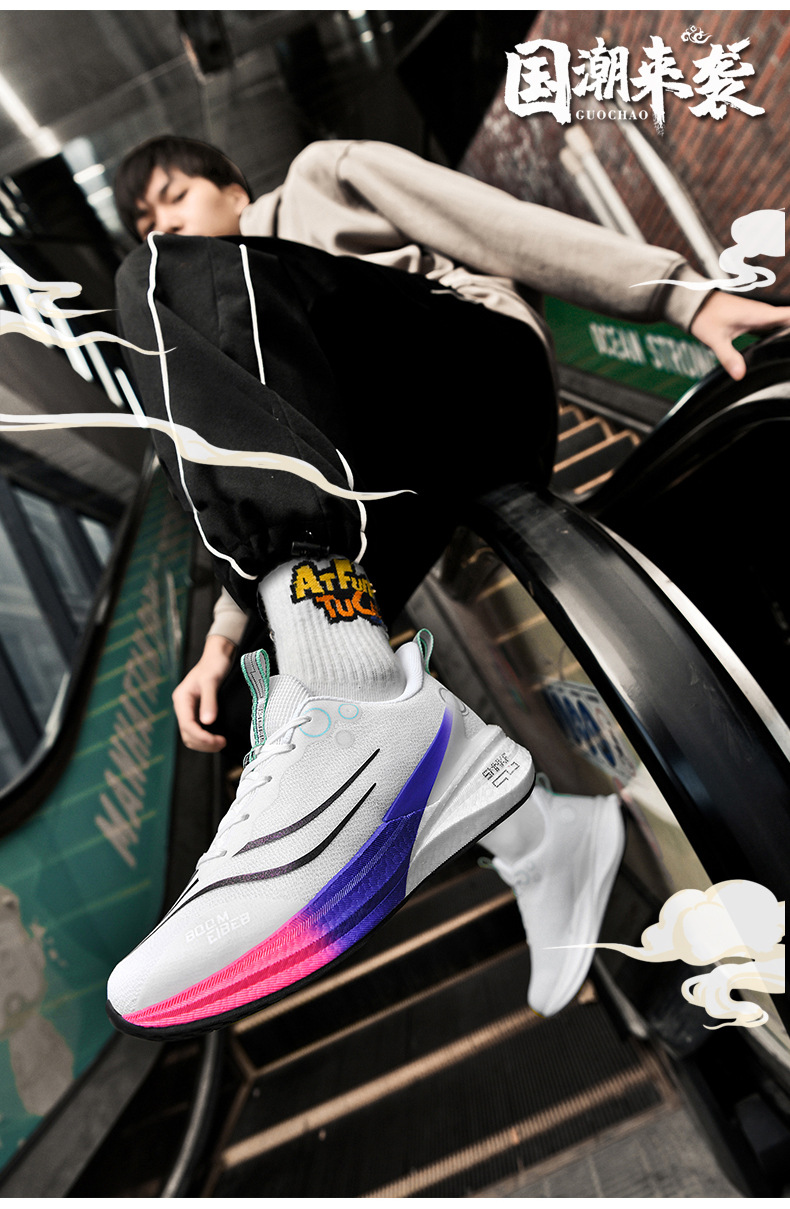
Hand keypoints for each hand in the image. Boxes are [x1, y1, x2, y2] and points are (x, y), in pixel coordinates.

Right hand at [172, 634, 235, 751]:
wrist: (218, 655)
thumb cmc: (214, 664)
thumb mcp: (212, 681)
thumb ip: (209, 701)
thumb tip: (208, 722)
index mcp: (182, 699)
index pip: (187, 726)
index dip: (201, 737)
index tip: (218, 741)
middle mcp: (182, 706)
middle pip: (187, 734)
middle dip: (203, 743)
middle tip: (223, 743)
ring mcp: (189, 710)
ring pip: (191, 735)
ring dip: (204, 743)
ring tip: (222, 742)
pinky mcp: (197, 711)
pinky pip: (198, 730)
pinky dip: (206, 738)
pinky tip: (218, 737)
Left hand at [690, 291, 789, 380]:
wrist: (695, 304)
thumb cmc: (705, 316)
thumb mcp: (716, 339)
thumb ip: (729, 357)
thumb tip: (740, 374)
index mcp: (760, 315)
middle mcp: (764, 313)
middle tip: (787, 355)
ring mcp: (760, 316)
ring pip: (783, 323)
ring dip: (787, 333)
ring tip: (785, 353)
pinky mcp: (754, 319)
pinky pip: (774, 326)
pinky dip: (779, 333)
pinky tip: (778, 346)